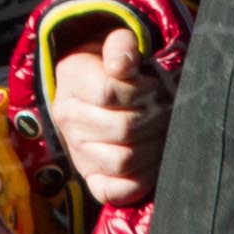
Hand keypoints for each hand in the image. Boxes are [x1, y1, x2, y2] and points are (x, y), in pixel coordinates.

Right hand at [49, 25, 170, 206]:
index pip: (109, 92)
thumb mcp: (114, 42)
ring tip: (161, 130)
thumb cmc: (111, 63)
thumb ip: (120, 44)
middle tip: (165, 108)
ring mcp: (78, 151)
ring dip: (153, 147)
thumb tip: (122, 63)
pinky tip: (152, 160)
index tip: (152, 84)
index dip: (140, 89)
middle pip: (122, 128)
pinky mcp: (90, 177)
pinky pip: (115, 191)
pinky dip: (140, 181)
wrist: (93, 85)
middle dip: (154, 118)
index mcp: (72, 80)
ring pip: (123, 161)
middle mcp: (68, 118)